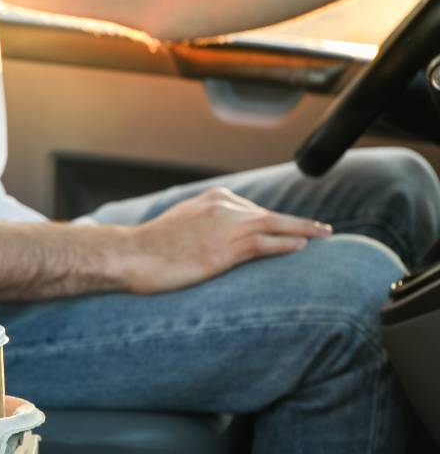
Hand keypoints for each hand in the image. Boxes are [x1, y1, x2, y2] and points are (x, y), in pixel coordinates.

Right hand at [119, 187, 331, 293]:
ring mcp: (227, 227)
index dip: (273, 222)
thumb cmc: (149, 247)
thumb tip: (213, 237)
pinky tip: (303, 246)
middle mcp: (223, 206)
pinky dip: (288, 243)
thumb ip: (203, 223)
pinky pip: (267, 244)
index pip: (252, 209)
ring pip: (276, 226)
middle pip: (270, 215)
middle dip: (297, 222)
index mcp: (212, 198)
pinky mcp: (227, 249)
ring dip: (304, 230)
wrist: (131, 255)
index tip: (290, 229)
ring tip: (323, 236)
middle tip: (321, 229)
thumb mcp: (179, 224)